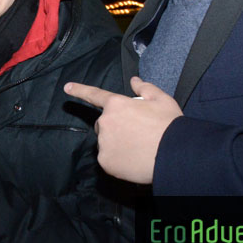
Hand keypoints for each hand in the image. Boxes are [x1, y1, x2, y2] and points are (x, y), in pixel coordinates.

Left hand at [64, 76, 181, 183]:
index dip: (80, 90)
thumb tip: (134, 81)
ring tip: (137, 148)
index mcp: (117, 105)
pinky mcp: (106, 162)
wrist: (176, 155)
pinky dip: (117, 160)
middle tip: (134, 134)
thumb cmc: (170, 126)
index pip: (95, 95)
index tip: (67, 87)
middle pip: (103, 124)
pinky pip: (108, 159)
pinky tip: (133, 159)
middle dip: (114, 127)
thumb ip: (145, 88)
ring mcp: (104, 143)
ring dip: (116, 143)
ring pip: (106, 142)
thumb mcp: (162, 100)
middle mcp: (105, 122)